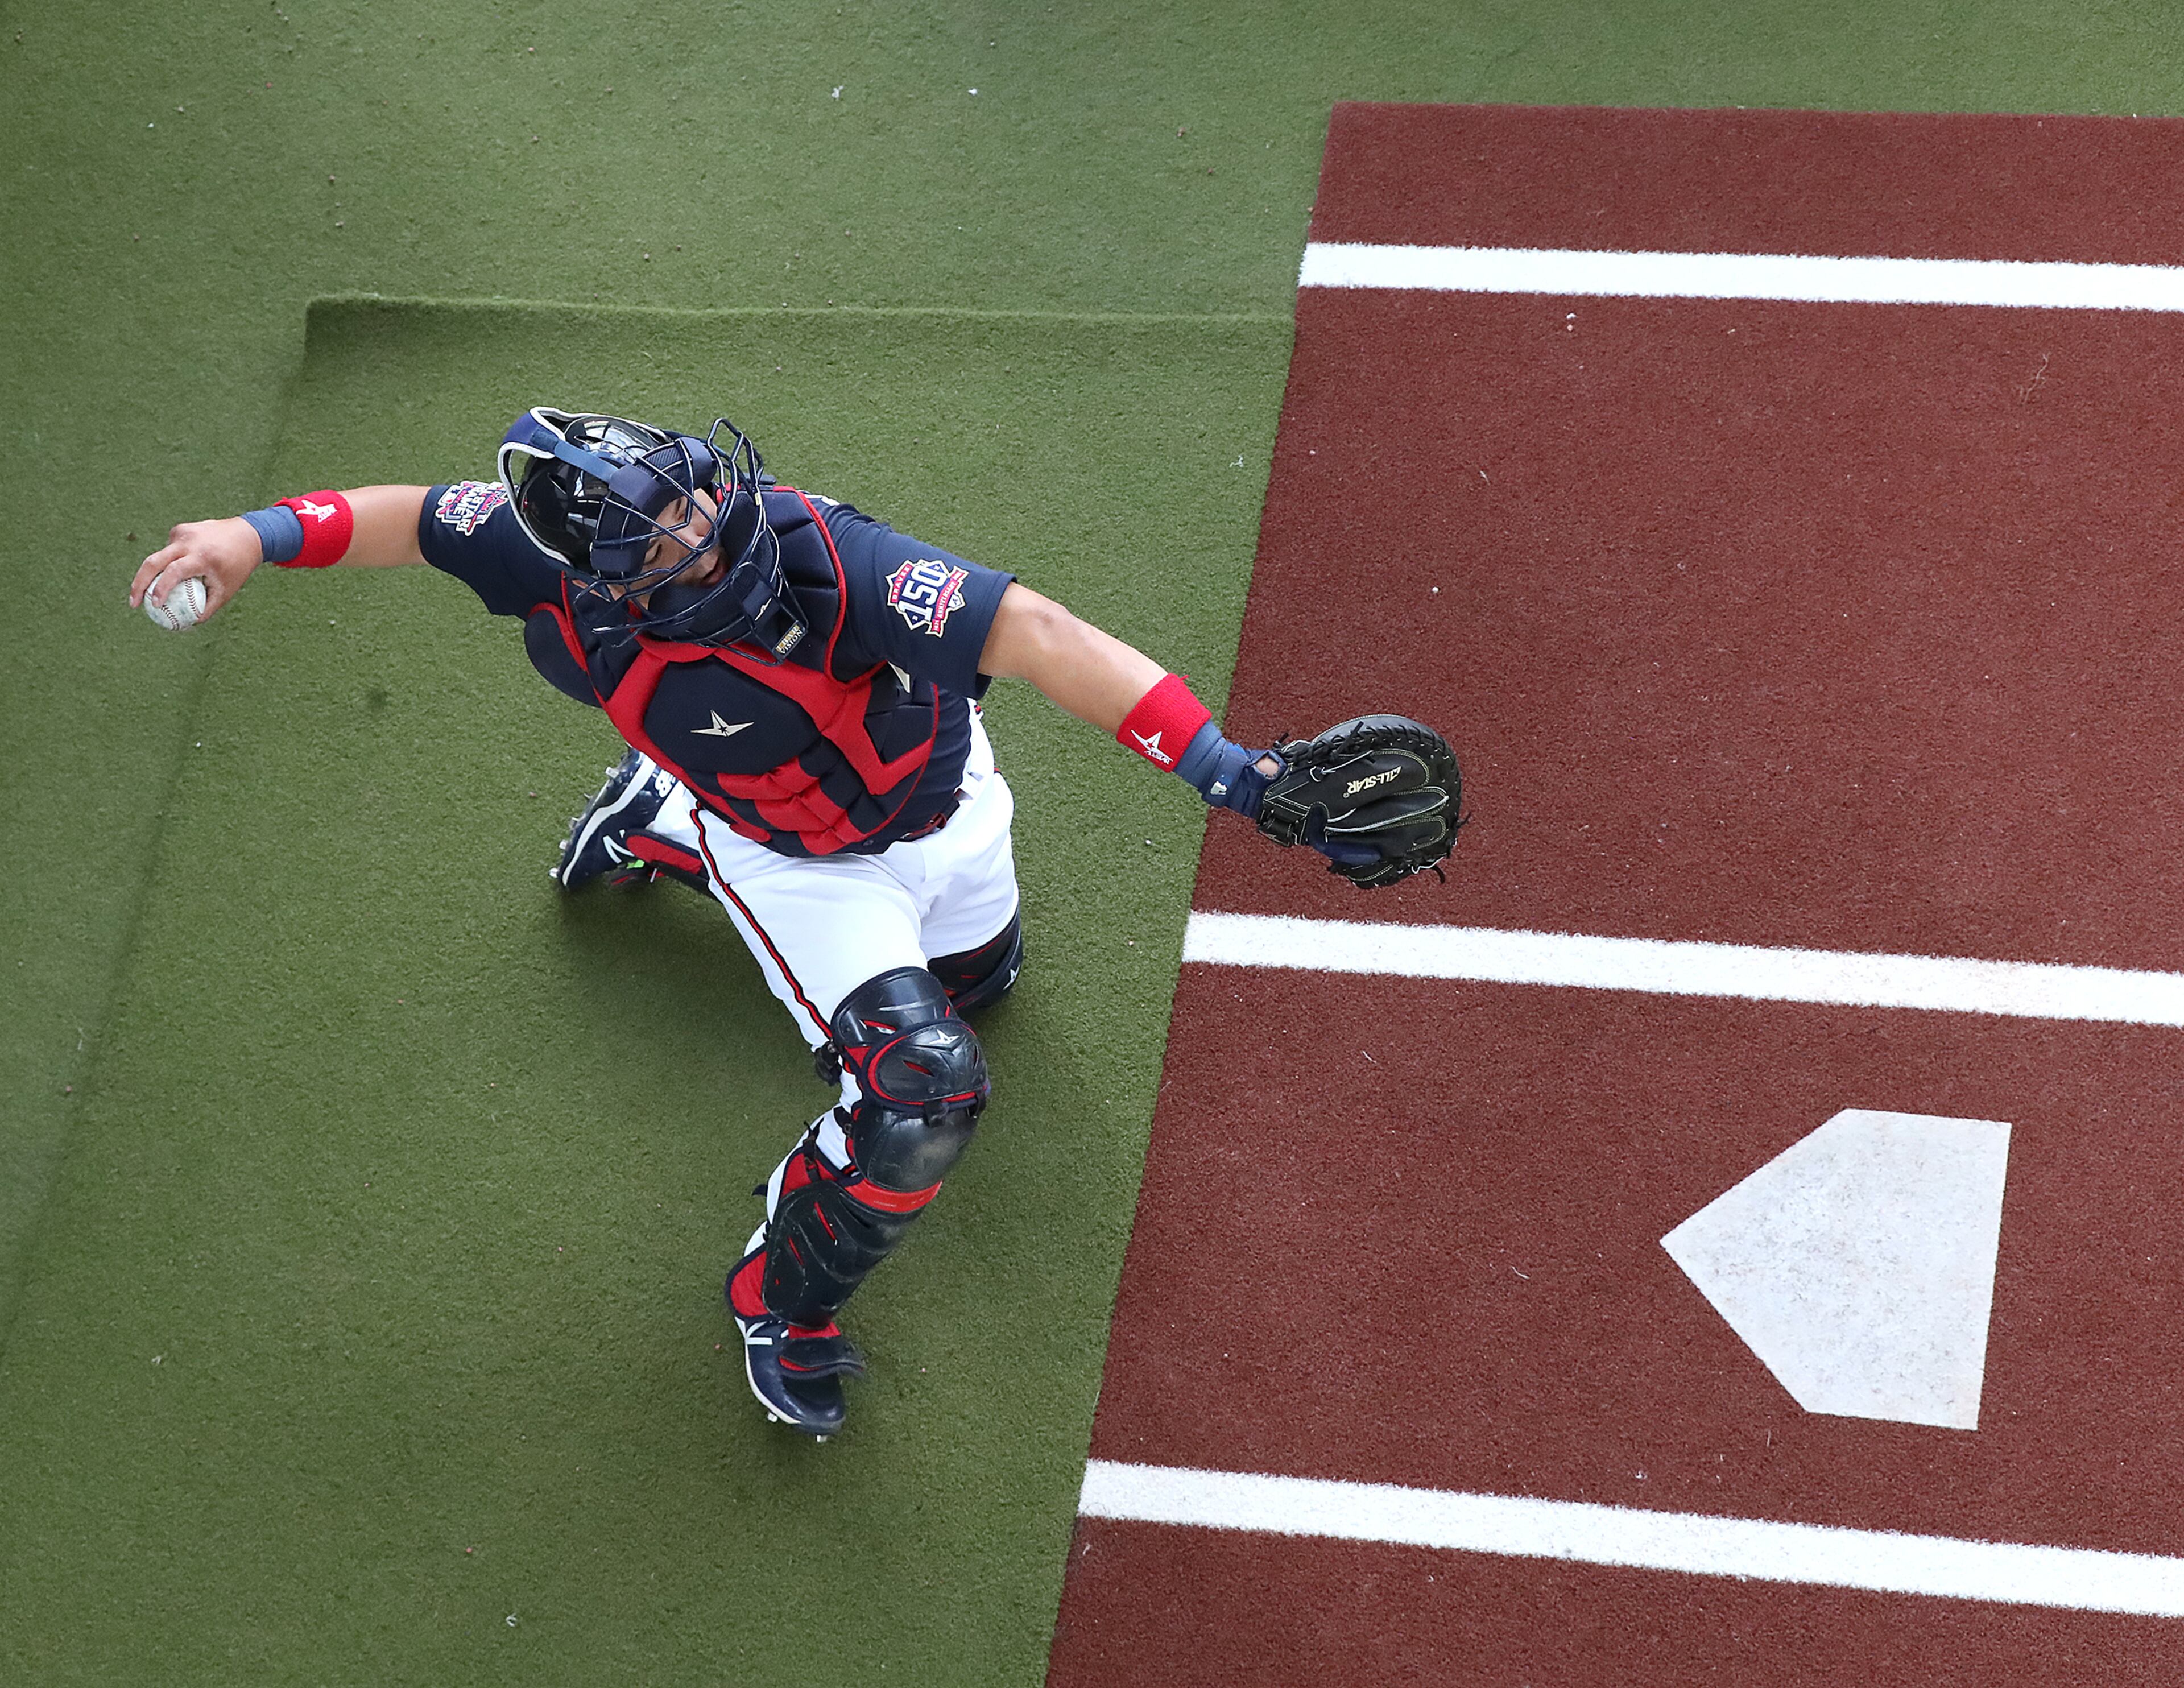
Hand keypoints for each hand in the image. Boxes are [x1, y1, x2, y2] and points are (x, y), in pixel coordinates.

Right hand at [128, 516, 263, 622]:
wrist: (247, 536)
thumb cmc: (237, 569)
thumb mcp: (226, 591)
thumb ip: (206, 609)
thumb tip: (185, 625)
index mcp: (203, 556)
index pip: (173, 572)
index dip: (160, 589)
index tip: (153, 605)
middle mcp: (189, 541)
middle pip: (153, 562)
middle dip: (139, 583)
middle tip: (134, 603)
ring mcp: (182, 532)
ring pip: (161, 557)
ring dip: (161, 574)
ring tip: (174, 582)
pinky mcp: (180, 529)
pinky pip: (169, 550)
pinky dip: (173, 561)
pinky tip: (189, 563)